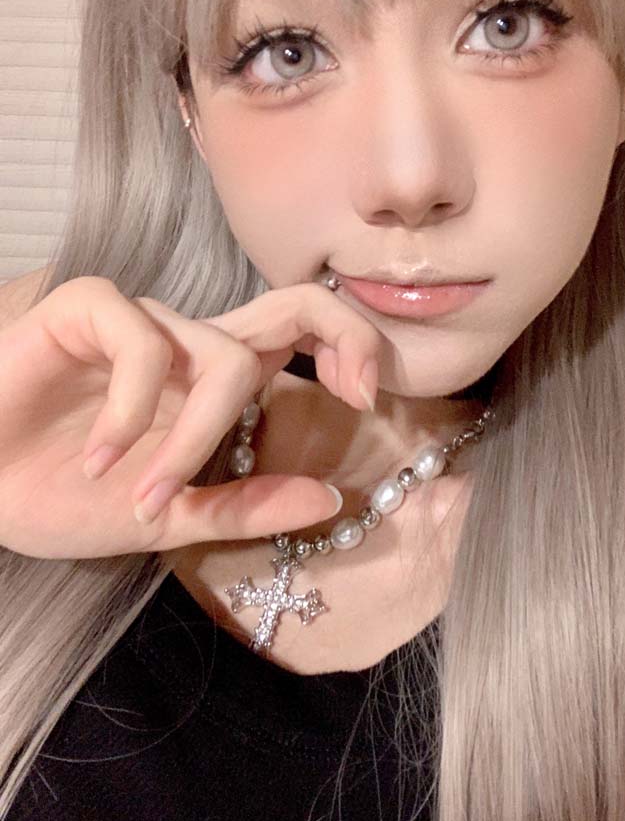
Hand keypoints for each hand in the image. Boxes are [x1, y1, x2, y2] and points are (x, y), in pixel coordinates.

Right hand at [0, 276, 380, 558]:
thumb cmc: (62, 496)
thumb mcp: (170, 516)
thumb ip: (245, 507)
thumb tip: (332, 499)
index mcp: (215, 380)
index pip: (304, 332)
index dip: (354, 345)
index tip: (366, 398)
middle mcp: (190, 343)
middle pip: (293, 304)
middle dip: (344, 335)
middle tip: (357, 395)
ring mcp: (142, 323)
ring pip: (219, 354)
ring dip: (191, 439)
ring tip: (139, 495)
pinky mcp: (87, 311)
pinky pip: (145, 345)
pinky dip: (131, 413)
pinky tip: (97, 457)